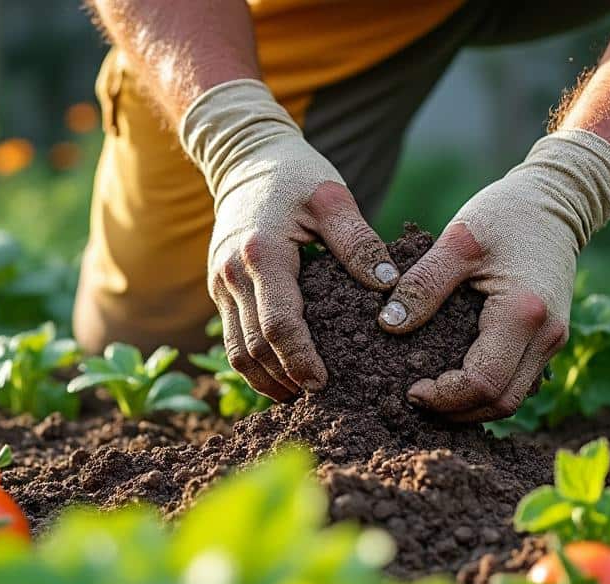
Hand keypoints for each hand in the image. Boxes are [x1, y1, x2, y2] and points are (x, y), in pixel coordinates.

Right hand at [181, 80, 398, 399]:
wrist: (245, 157)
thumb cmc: (295, 174)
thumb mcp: (333, 199)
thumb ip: (359, 242)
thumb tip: (389, 286)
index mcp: (261, 255)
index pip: (278, 324)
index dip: (300, 360)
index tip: (324, 383)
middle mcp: (231, 275)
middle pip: (254, 347)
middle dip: (284, 378)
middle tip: (320, 400)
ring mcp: (220, 284)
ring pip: (236, 351)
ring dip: (265, 379)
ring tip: (300, 396)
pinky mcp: (220, 289)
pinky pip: (232, 338)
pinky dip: (255, 363)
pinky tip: (282, 377)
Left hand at [377, 130, 609, 421]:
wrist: (556, 200)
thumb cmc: (506, 213)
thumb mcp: (457, 240)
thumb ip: (423, 284)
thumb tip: (389, 325)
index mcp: (523, 314)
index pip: (482, 382)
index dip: (443, 396)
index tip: (410, 388)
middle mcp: (547, 336)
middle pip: (500, 403)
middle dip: (455, 410)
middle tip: (414, 397)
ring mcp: (553, 341)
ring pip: (511, 398)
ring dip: (471, 405)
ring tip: (431, 393)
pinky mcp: (549, 339)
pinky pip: (517, 381)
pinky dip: (486, 390)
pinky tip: (455, 378)